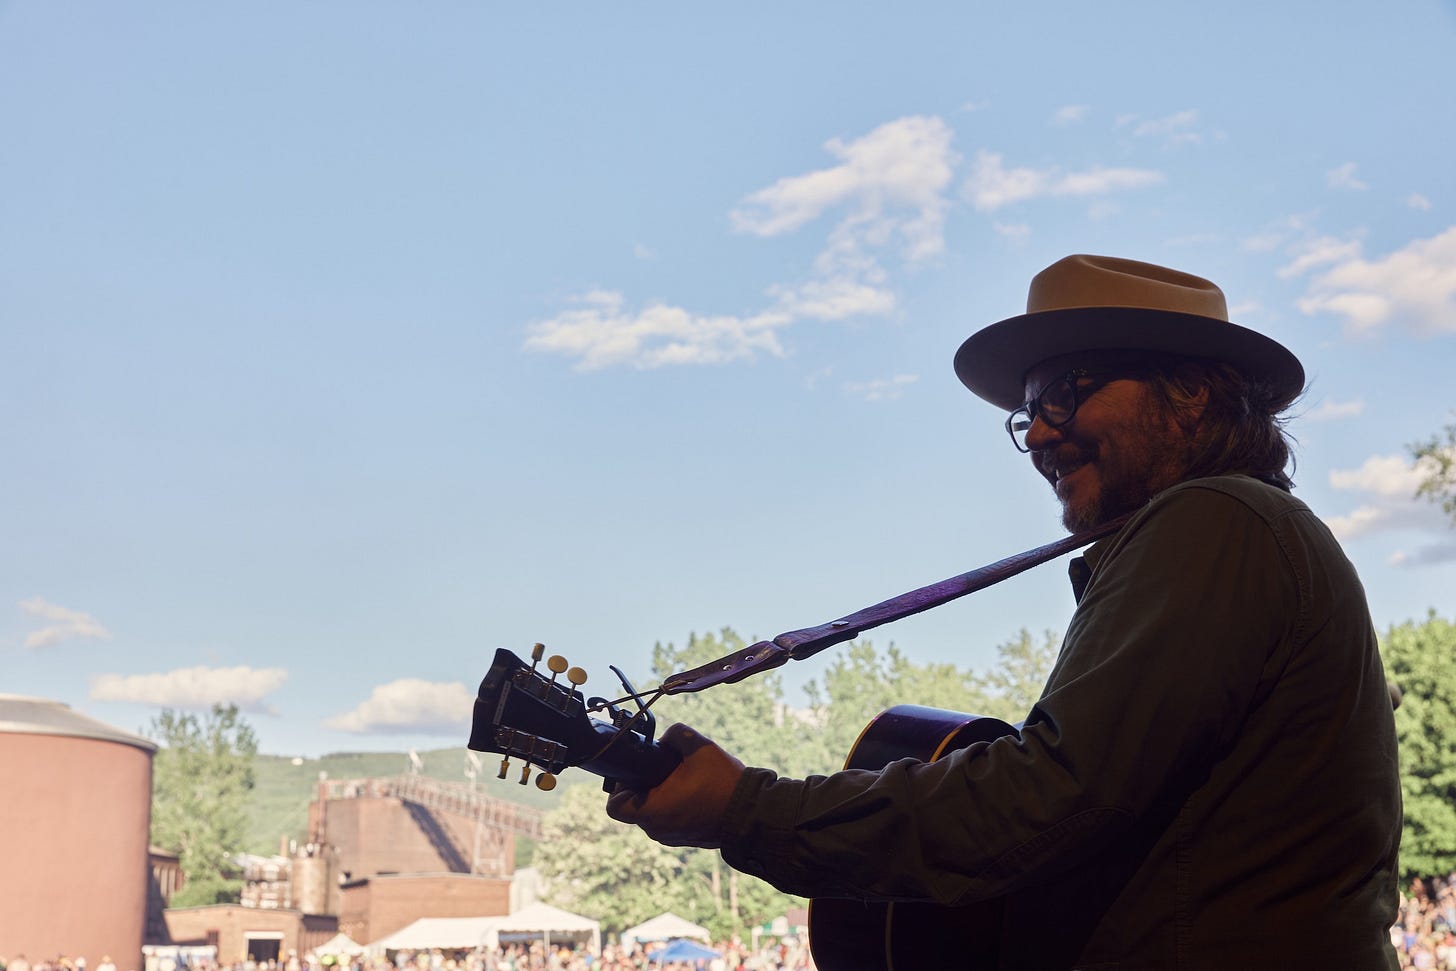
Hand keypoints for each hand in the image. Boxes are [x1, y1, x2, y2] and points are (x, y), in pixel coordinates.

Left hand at [605, 722, 746, 847]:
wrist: (752, 813)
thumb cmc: (723, 783)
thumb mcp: (698, 746)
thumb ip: (674, 735)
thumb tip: (664, 741)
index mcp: (653, 810)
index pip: (614, 805)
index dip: (619, 785)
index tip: (637, 771)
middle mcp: (657, 829)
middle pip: (634, 806)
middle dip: (644, 785)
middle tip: (664, 768)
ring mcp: (671, 838)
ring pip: (652, 813)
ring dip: (660, 796)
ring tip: (682, 779)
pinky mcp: (685, 839)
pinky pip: (668, 820)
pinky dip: (673, 806)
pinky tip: (693, 791)